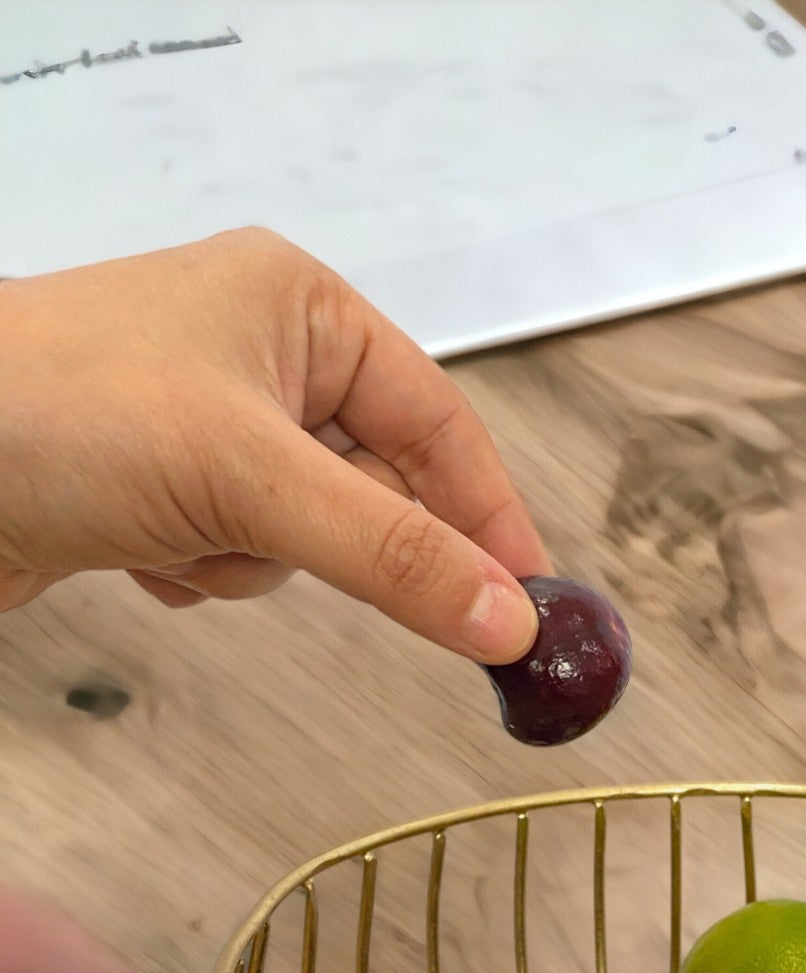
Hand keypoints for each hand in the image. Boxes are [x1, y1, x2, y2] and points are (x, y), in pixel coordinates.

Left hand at [0, 229, 545, 661]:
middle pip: (373, 486)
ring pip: (307, 536)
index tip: (528, 603)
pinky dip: (202, 570)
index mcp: (299, 308)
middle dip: (332, 538)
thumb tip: (511, 619)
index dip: (487, 515)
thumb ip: (394, 554)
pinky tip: (136, 548)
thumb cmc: (65, 412)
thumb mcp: (254, 479)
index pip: (437, 421)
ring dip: (252, 559)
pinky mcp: (163, 489)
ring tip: (178, 532)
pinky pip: (240, 557)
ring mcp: (208, 426)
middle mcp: (260, 357)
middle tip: (330, 577)